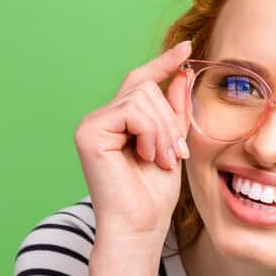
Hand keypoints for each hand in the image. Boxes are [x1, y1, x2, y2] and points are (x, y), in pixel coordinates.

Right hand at [74, 40, 192, 249]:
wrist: (140, 227)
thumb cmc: (154, 195)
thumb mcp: (173, 145)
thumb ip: (174, 111)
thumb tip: (181, 73)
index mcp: (118, 122)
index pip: (141, 82)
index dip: (163, 64)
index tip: (186, 48)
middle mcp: (101, 119)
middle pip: (145, 89)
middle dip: (169, 120)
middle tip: (173, 155)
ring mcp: (92, 124)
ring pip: (142, 98)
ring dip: (163, 131)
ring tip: (162, 160)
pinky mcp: (89, 132)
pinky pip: (132, 111)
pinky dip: (150, 133)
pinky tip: (147, 156)